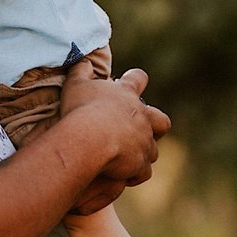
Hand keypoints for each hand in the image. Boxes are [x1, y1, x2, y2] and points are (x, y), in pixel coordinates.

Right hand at [60, 62, 169, 209]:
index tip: (132, 80)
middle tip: (137, 128)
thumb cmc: (81, 108)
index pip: (138, 79)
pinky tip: (123, 175)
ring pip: (153, 149)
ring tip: (124, 156)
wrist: (89, 139)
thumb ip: (81, 70)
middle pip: (161, 120)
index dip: (136, 79)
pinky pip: (143, 171)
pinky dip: (135, 173)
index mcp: (127, 94)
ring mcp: (144, 141)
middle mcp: (142, 117)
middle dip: (154, 124)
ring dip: (141, 152)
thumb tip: (85, 61)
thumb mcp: (75, 84)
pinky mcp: (141, 163)